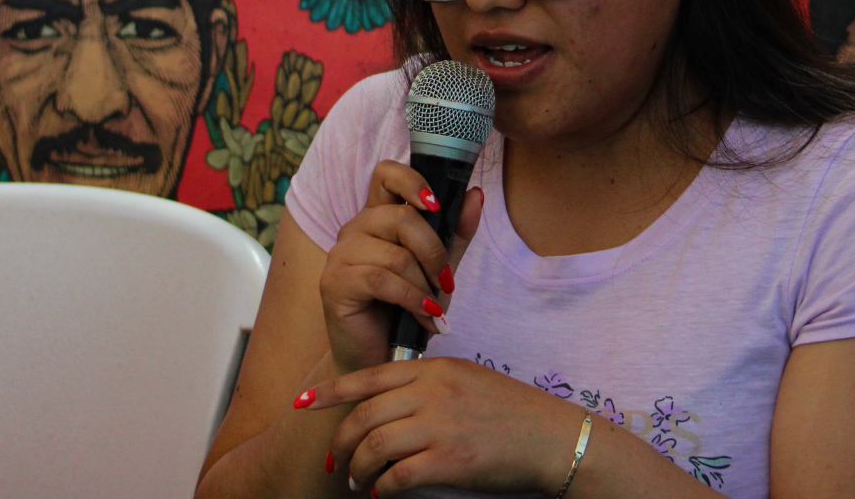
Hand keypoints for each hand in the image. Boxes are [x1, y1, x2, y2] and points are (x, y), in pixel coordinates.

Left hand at [301, 357, 582, 496]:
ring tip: (357, 481)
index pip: (369, 376)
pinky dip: (383, 489)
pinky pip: (397, 477)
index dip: (331, 392)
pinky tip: (382, 494)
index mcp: (435, 368)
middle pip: (364, 416)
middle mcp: (432, 392)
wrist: (550, 437)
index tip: (303, 403)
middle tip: (335, 462)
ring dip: (357, 469)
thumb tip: (390, 401)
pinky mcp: (448, 460)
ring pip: (374, 448)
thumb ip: (429, 383)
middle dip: (339, 443)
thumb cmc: (512, 411)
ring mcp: (439, 426)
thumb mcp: (468, 380)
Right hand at [320, 160, 482, 376]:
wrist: (379, 358)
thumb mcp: (438, 269)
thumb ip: (455, 233)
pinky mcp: (335, 283)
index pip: (386, 174)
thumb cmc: (405, 311)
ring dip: (424, 285)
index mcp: (378, 217)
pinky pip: (382, 281)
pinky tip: (426, 316)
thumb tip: (476, 194)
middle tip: (447, 281)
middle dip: (434, 251)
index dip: (412, 180)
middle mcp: (355, 229)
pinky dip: (412, 299)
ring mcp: (341, 254)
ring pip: (395, 254)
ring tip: (435, 308)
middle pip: (401, 217)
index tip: (437, 205)